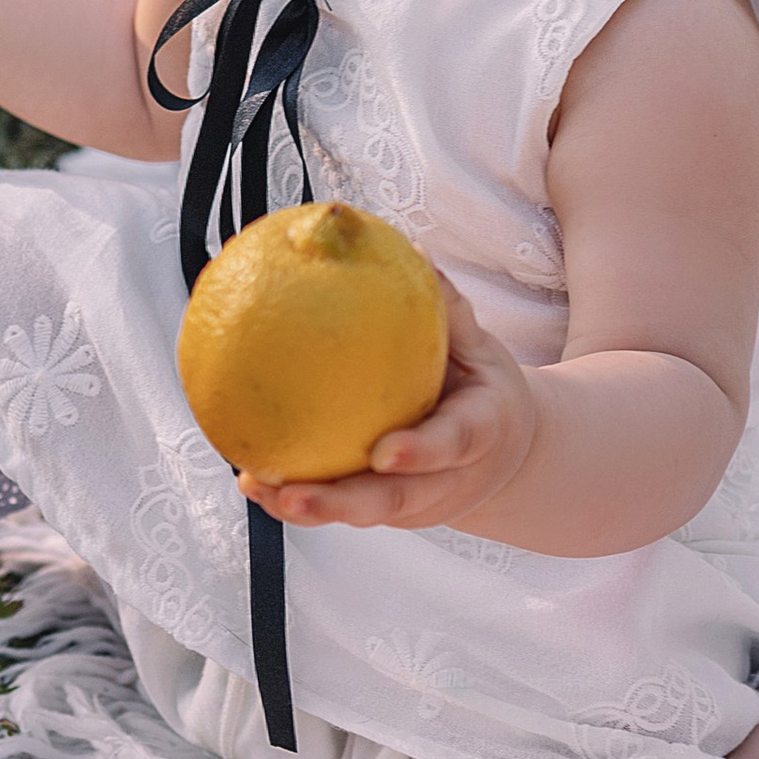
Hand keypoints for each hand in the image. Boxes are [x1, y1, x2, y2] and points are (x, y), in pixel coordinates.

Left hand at [244, 277, 536, 535]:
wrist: (507, 457)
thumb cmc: (483, 389)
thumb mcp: (480, 346)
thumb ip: (447, 307)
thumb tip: (409, 247)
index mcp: (480, 435)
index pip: (454, 444)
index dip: (421, 452)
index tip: (383, 453)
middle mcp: (447, 481)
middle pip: (395, 501)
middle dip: (341, 503)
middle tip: (293, 495)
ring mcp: (415, 503)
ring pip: (360, 512)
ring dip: (308, 507)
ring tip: (256, 486)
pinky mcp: (385, 510)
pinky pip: (339, 504)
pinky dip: (294, 496)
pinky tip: (251, 479)